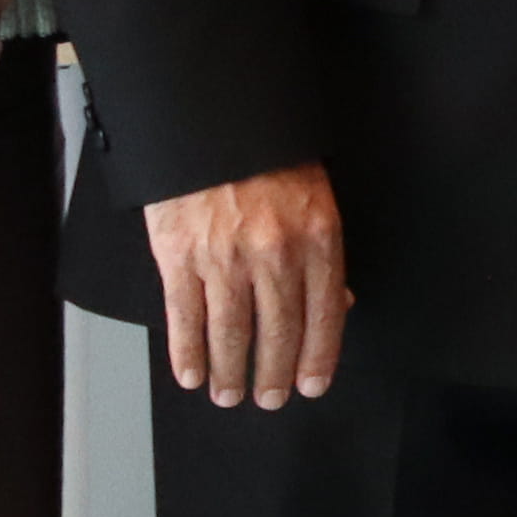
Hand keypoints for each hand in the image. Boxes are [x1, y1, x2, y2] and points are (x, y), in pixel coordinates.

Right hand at [146, 162, 349, 406]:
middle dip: (274, 374)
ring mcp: (224, 257)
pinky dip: (187, 353)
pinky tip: (192, 373)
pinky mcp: (179, 255)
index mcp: (317, 236)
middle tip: (269, 398)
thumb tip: (337, 307)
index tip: (311, 385)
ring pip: (230, 333)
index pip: (325, 314)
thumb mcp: (316, 196)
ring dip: (230, 372)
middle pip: (278, 331)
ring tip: (229, 394)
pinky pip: (185, 317)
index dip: (318, 358)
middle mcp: (274, 252)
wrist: (213, 118)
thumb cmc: (269, 155)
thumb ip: (326, 254)